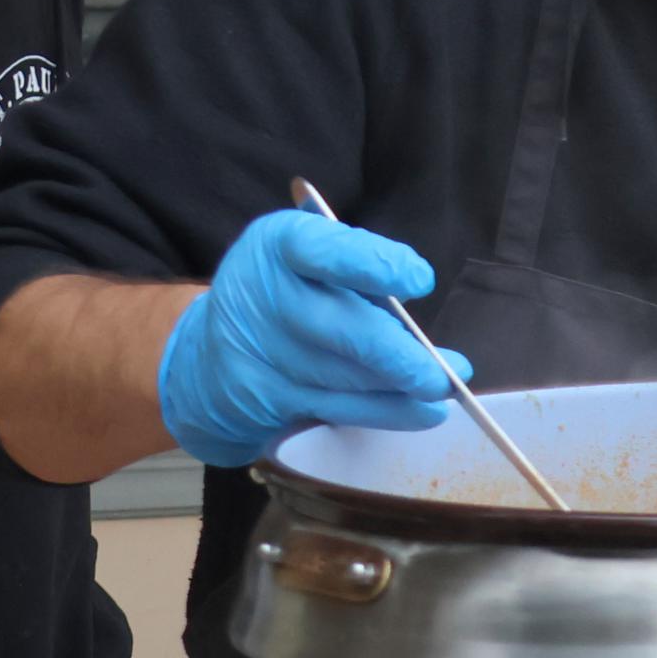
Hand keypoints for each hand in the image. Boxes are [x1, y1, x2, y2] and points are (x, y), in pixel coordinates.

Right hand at [154, 208, 465, 467]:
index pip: (328, 251)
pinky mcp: (266, 399)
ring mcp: (261, 354)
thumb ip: (356, 262)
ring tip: (445, 390)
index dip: (377, 265)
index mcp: (280, 245)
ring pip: (344, 378)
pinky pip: (335, 409)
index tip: (421, 281)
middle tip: (451, 371)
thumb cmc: (281, 291)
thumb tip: (411, 290)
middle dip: (400, 355)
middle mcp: (263, 296)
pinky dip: (384, 412)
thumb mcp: (307, 256)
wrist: (205, 356)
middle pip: (341, 328)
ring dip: (402, 389)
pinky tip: (421, 412)